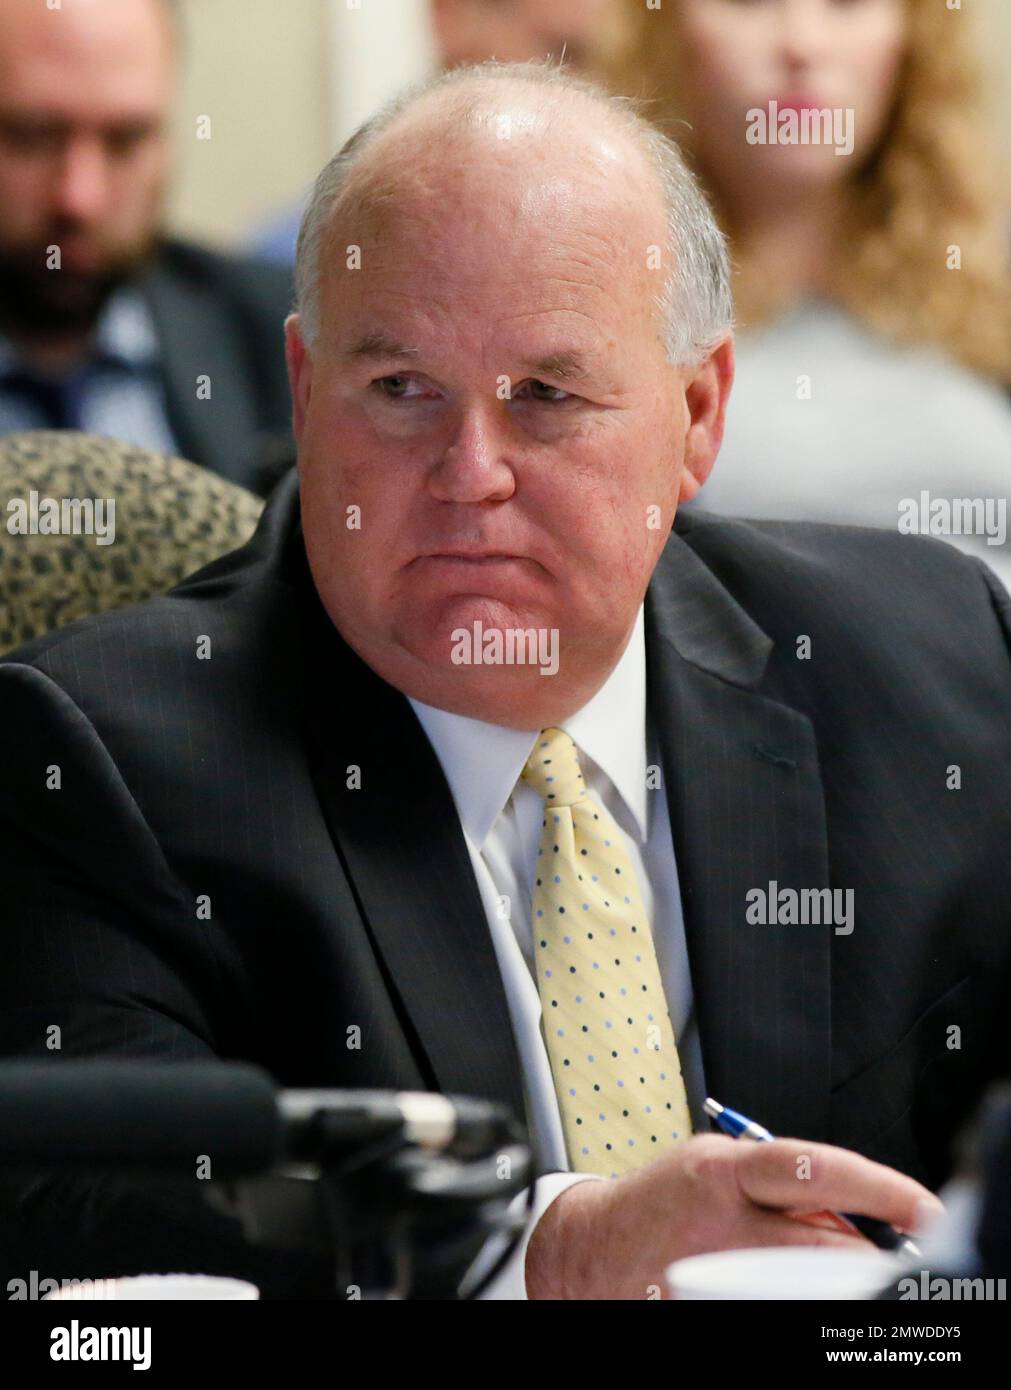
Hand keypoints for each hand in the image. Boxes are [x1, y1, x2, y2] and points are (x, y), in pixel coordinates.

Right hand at [524, 1134, 943, 1299]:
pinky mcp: (703, 1308)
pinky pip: (767, 1307)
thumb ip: (781, 1184)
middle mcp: (720, 1221)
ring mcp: (710, 1272)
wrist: (590, 1245)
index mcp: (723, 1171)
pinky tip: (762, 1289)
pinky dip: (779, 1299)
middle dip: (860, 1259)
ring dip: (816, 1282)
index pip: (815, 1169)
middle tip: (883, 1265)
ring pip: (799, 1286)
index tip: (920, 1207)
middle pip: (818, 1245)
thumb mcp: (718, 1167)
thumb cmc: (662, 1200)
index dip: (878, 1188)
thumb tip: (853, 1218)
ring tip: (796, 1271)